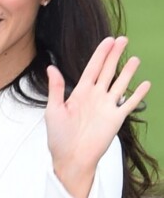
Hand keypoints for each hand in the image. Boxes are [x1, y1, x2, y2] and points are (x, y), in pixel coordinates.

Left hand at [45, 36, 149, 197]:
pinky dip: (138, 94)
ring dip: (128, 72)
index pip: (93, 67)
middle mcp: (95, 96)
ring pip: (120, 84)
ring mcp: (106, 107)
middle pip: (108, 70)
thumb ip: (56, 88)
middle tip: (124, 39)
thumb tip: (52, 67)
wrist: (71, 158)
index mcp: (79, 91)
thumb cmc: (58, 136)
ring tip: (136, 58)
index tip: (108, 40)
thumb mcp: (54, 109)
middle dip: (115, 55)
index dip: (101, 53)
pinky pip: (129, 104)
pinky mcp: (115, 120)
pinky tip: (145, 84)